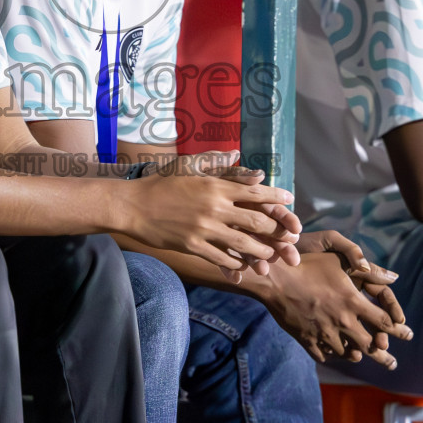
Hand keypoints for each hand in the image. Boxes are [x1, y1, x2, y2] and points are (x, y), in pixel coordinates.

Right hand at [123, 169, 298, 275]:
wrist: (132, 205)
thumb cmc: (160, 182)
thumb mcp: (189, 166)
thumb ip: (217, 163)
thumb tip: (239, 156)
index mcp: (215, 185)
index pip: (255, 191)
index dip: (276, 196)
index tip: (290, 199)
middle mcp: (214, 207)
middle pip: (256, 220)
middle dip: (276, 230)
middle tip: (288, 235)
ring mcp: (204, 229)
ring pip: (244, 243)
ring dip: (261, 251)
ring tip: (271, 256)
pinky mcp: (193, 246)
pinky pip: (221, 258)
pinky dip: (235, 263)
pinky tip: (242, 266)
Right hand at [260, 234, 411, 367]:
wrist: (276, 281)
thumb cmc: (308, 266)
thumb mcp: (339, 262)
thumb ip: (368, 271)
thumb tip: (394, 277)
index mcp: (353, 302)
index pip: (384, 322)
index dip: (399, 329)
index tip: (408, 334)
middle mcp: (342, 321)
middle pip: (370, 345)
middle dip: (385, 356)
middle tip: (392, 363)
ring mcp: (325, 334)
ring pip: (348, 353)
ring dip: (356, 355)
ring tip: (362, 358)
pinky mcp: (308, 341)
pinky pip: (325, 355)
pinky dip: (332, 355)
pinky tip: (335, 354)